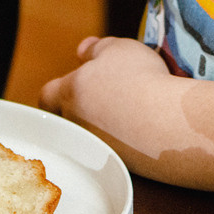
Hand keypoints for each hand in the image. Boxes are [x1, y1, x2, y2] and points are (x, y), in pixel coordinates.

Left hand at [40, 36, 177, 147]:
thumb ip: (95, 48)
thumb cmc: (139, 79)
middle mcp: (76, 124)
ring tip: (127, 113)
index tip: (73, 85)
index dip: (56, 90)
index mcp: (69, 93)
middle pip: (65, 119)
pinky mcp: (118, 165)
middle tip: (101, 99)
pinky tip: (142, 130)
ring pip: (89, 137)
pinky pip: (113, 151)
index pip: (46, 96)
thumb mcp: (117, 48)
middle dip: (79, 110)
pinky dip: (122, 142)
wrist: (167, 122)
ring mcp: (95, 148)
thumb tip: (82, 51)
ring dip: (102, 127)